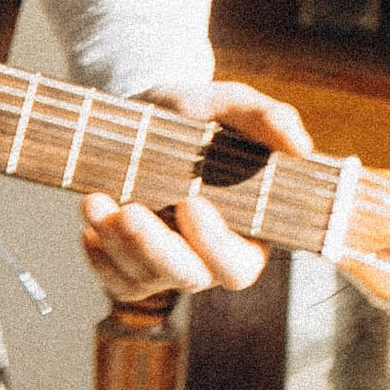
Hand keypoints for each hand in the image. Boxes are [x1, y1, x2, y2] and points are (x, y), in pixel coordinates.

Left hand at [78, 80, 313, 303]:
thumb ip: (266, 119)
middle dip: (156, 250)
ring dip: (117, 245)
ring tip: (95, 201)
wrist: (149, 111)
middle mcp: (208, 257)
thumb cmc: (201, 113)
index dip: (216, 244)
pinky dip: (100, 261)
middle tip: (129, 212)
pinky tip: (90, 229)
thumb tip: (300, 145)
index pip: (239, 264)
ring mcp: (168, 265)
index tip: (192, 203)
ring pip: (146, 280)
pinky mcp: (133, 263)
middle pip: (190, 280)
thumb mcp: (232, 104)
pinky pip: (118, 284)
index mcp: (246, 231)